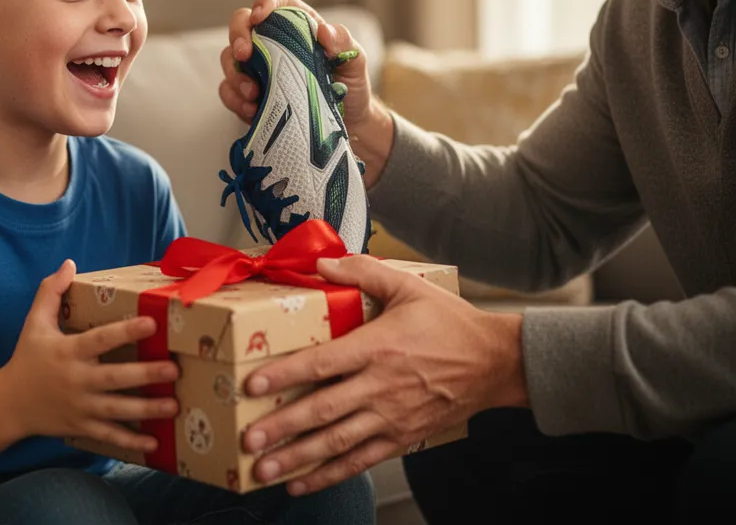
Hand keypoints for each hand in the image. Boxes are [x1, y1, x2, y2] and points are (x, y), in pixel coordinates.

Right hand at [0, 260, 178, 452]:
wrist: (8, 404)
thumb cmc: (27, 358)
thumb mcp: (34, 323)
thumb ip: (50, 292)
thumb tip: (69, 264)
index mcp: (68, 351)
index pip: (100, 339)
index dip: (125, 330)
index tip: (152, 322)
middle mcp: (77, 380)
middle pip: (115, 379)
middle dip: (145, 374)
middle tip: (173, 369)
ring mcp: (80, 406)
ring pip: (118, 410)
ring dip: (147, 410)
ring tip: (174, 405)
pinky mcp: (81, 426)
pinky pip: (109, 436)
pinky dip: (131, 442)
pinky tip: (155, 443)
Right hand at [218, 0, 373, 133]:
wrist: (347, 122)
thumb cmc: (349, 85)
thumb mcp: (355, 62)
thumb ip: (344, 43)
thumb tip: (324, 31)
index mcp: (298, 24)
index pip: (277, 0)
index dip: (265, 2)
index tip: (260, 16)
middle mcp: (272, 40)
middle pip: (242, 23)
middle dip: (237, 36)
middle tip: (244, 55)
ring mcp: (257, 67)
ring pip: (229, 59)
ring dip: (235, 74)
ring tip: (253, 93)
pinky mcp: (249, 94)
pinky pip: (229, 91)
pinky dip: (235, 100)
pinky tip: (251, 110)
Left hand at [242, 255, 527, 494]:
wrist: (496, 362)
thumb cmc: (450, 323)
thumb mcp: (409, 287)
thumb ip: (364, 272)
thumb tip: (323, 262)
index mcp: (379, 347)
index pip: (324, 362)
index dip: (287, 374)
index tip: (254, 383)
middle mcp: (382, 387)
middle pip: (323, 410)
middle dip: (282, 428)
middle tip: (248, 440)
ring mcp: (392, 417)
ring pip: (337, 443)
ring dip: (297, 459)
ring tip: (262, 470)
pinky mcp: (402, 438)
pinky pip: (360, 461)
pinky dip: (329, 475)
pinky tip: (300, 482)